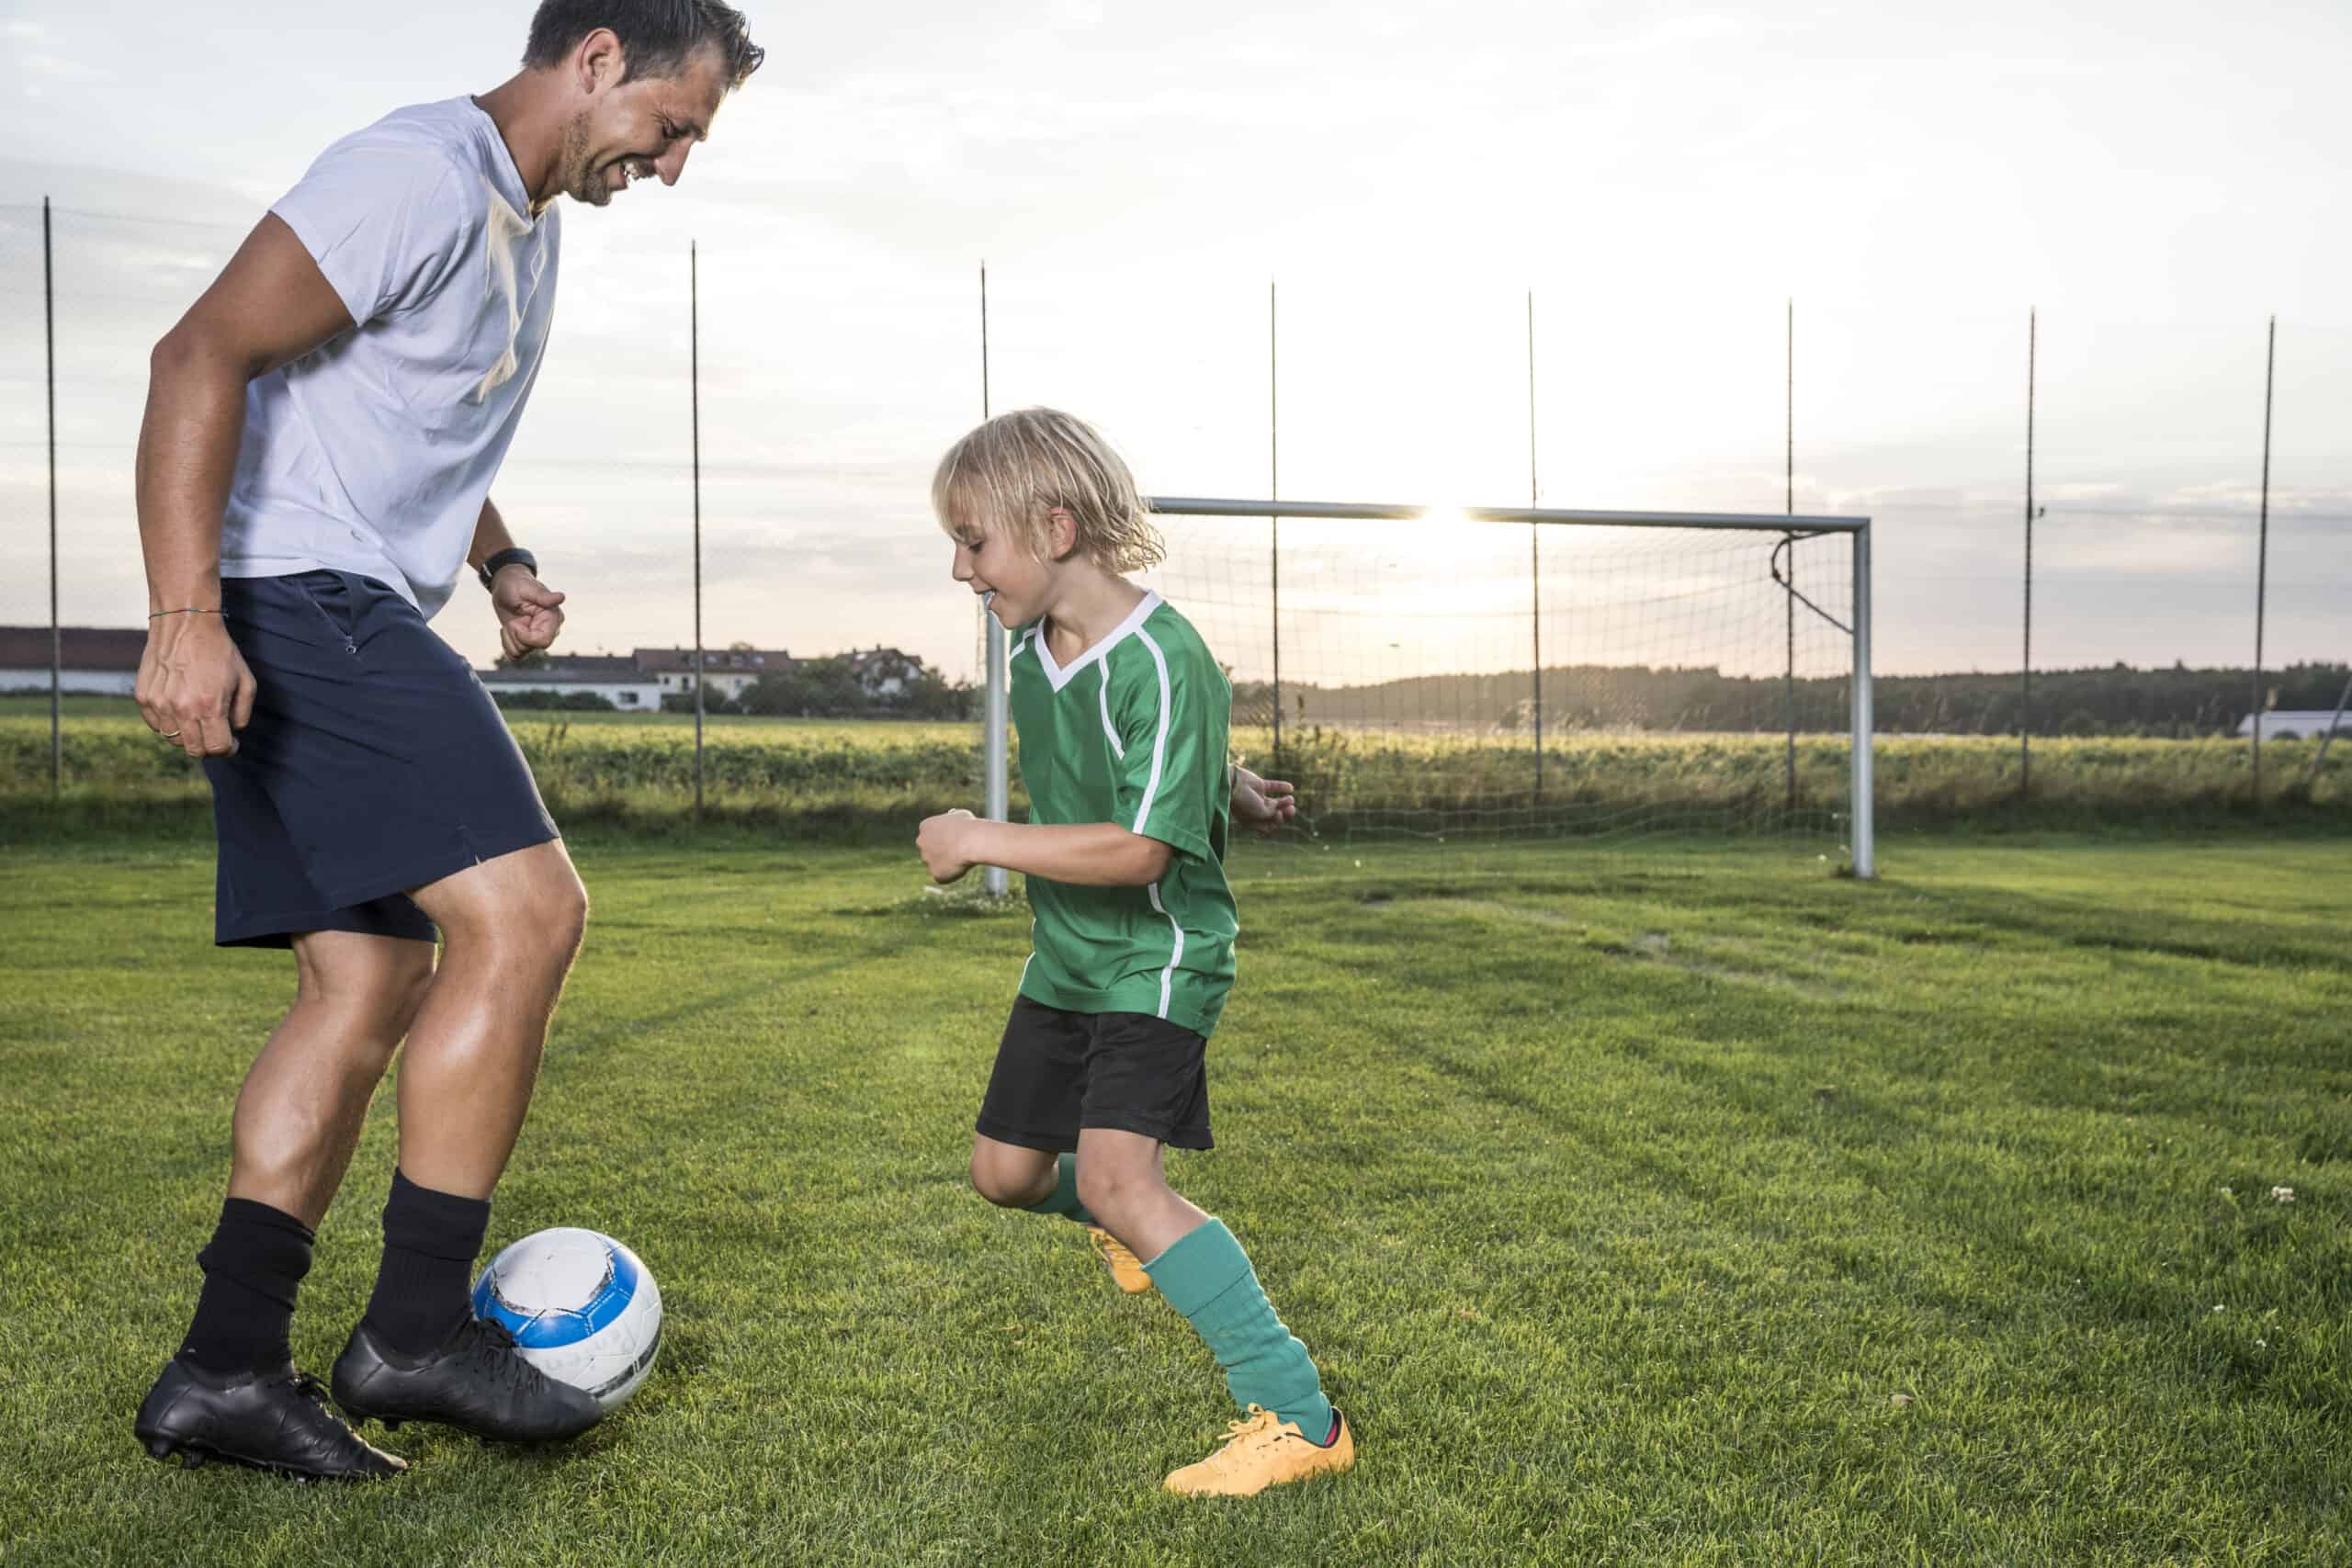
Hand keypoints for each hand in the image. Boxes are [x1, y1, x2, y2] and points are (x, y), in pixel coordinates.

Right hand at [136, 613, 256, 759]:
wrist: (185, 623)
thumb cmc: (219, 651)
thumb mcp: (245, 680)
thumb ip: (242, 712)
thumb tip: (234, 731)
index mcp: (209, 707)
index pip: (216, 748)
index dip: (228, 749)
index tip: (232, 743)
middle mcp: (181, 709)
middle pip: (194, 750)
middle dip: (209, 746)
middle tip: (215, 733)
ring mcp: (159, 704)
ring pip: (173, 739)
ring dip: (187, 735)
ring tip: (197, 717)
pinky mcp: (143, 697)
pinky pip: (155, 725)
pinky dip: (168, 723)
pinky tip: (179, 708)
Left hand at [492, 568, 566, 659]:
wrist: (505, 586)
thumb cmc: (516, 584)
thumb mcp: (526, 589)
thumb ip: (543, 596)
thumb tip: (561, 597)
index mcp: (553, 618)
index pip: (543, 641)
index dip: (525, 637)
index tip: (514, 623)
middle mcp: (549, 630)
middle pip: (531, 648)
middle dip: (516, 635)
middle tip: (513, 619)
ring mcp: (537, 637)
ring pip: (520, 652)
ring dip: (510, 637)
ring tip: (511, 621)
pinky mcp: (526, 641)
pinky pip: (515, 654)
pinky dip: (507, 643)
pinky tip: (508, 628)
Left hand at [918, 808, 979, 882]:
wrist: (971, 841)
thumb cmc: (968, 826)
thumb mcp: (960, 815)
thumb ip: (953, 819)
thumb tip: (954, 818)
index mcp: (925, 826)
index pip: (930, 834)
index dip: (944, 838)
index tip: (955, 839)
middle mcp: (921, 843)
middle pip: (929, 850)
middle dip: (940, 852)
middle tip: (957, 852)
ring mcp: (927, 859)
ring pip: (937, 864)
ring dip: (947, 863)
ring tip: (963, 858)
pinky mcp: (935, 874)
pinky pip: (944, 876)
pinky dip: (953, 874)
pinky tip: (963, 867)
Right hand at [1229, 764, 1296, 836]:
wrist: (1232, 783)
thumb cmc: (1244, 802)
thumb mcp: (1261, 813)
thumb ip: (1272, 812)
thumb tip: (1281, 808)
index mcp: (1251, 821)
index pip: (1268, 826)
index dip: (1277, 822)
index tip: (1277, 814)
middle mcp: (1253, 811)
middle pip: (1273, 815)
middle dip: (1284, 813)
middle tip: (1291, 809)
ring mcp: (1256, 797)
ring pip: (1274, 802)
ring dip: (1285, 801)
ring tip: (1291, 799)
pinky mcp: (1259, 784)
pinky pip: (1272, 786)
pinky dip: (1282, 787)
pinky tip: (1290, 788)